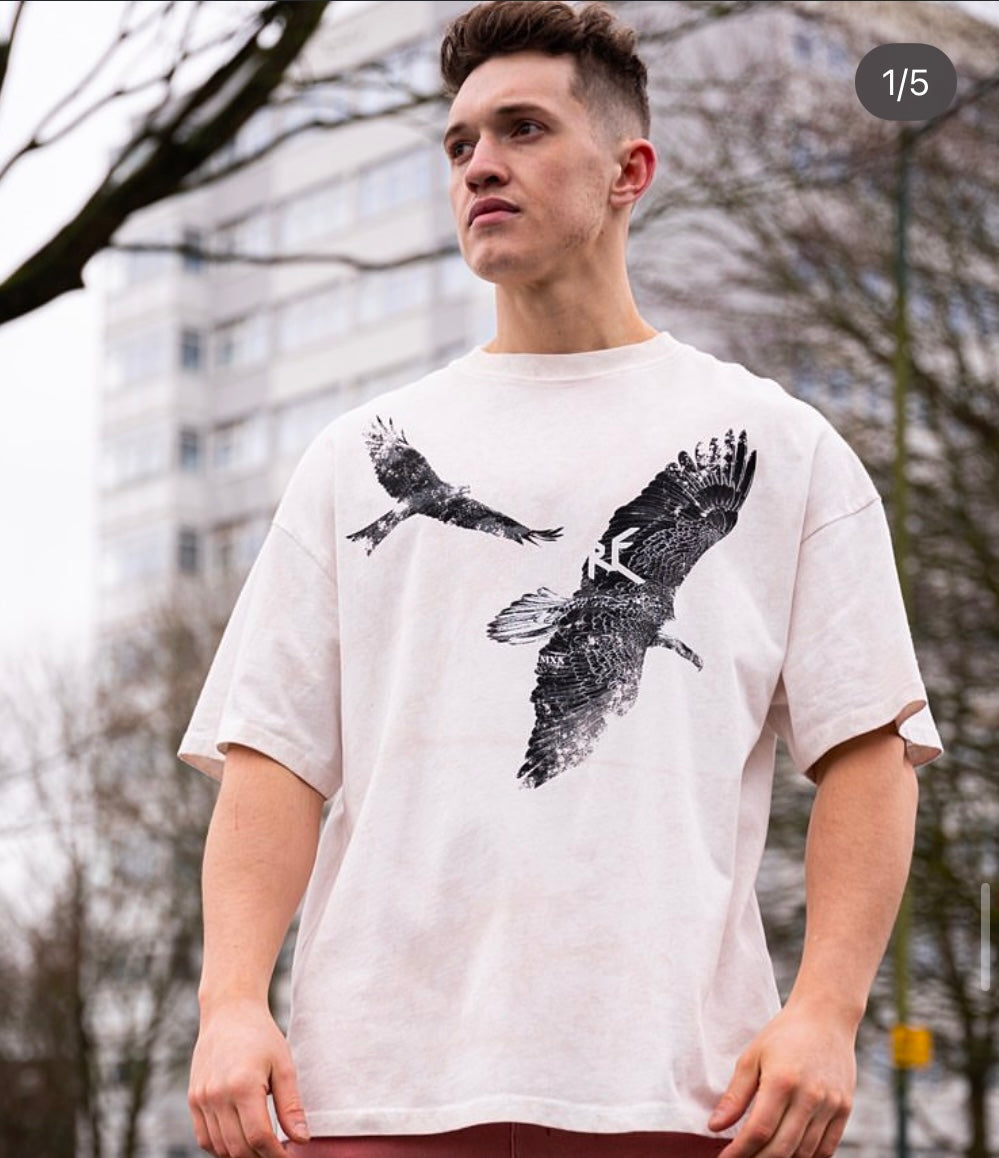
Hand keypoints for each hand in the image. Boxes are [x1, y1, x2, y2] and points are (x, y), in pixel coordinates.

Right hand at [189, 998, 309, 1157]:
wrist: (229, 1012)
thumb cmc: (261, 1036)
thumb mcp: (283, 1065)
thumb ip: (291, 1105)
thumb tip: (302, 1140)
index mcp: (243, 1085)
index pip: (259, 1137)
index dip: (276, 1155)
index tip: (289, 1157)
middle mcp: (217, 1095)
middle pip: (238, 1148)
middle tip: (277, 1154)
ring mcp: (201, 1098)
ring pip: (220, 1148)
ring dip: (241, 1155)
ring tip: (261, 1149)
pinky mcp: (193, 1099)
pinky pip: (204, 1138)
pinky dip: (221, 1148)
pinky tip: (239, 1141)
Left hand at [708, 1001, 856, 1156]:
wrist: (826, 1017)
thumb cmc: (784, 1034)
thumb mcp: (752, 1056)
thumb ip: (735, 1095)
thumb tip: (715, 1126)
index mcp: (782, 1081)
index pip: (758, 1131)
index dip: (739, 1151)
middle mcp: (809, 1096)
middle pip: (782, 1148)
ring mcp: (830, 1105)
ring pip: (804, 1152)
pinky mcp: (844, 1109)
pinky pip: (826, 1149)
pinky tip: (789, 1155)